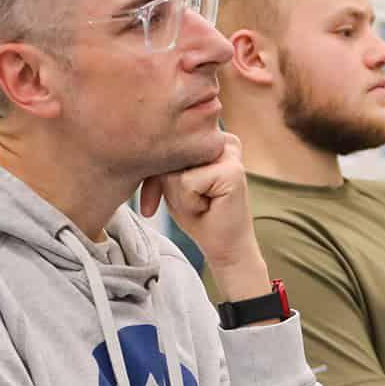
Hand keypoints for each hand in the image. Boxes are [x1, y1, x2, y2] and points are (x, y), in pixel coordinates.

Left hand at [139, 133, 269, 301]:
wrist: (227, 247)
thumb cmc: (199, 215)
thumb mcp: (172, 183)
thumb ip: (165, 161)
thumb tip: (151, 149)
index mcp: (210, 137)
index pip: (165, 144)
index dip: (154, 174)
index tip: (154, 201)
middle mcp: (222, 139)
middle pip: (168, 154)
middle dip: (164, 187)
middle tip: (190, 205)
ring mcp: (230, 152)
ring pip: (175, 169)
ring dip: (179, 196)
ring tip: (202, 205)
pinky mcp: (232, 171)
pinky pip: (186, 183)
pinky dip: (189, 203)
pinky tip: (208, 208)